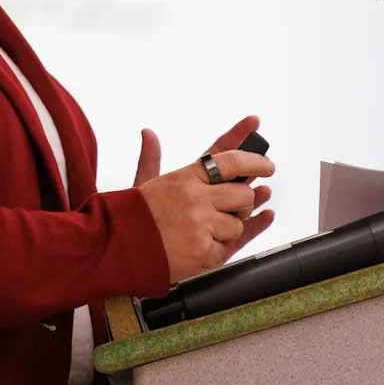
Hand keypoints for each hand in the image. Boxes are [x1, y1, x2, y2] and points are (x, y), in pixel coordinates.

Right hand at [135, 115, 276, 283]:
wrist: (117, 249)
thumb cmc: (133, 216)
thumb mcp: (143, 183)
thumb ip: (151, 158)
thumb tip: (148, 133)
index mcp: (185, 177)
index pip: (229, 157)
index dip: (253, 156)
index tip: (265, 159)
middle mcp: (197, 197)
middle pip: (243, 193)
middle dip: (243, 201)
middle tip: (234, 205)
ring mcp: (202, 224)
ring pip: (239, 223)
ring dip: (228, 228)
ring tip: (204, 230)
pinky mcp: (206, 251)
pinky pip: (229, 247)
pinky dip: (218, 248)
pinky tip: (209, 244)